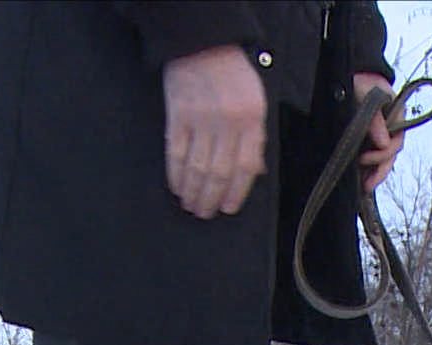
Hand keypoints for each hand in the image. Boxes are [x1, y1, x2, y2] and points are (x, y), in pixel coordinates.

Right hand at [162, 45, 267, 218]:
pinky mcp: (177, 116)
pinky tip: (176, 186)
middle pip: (219, 172)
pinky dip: (175, 174)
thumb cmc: (232, 74)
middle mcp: (227, 122)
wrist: (203, 44)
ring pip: (196, 167)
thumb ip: (255, 137)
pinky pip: (175, 153)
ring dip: (193, 191)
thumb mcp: (256, 102)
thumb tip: (253, 171)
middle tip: (206, 213)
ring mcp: (200, 120)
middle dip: (211, 198)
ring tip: (191, 205)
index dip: (236, 192)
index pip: (245, 167)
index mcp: (251, 120)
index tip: (228, 207)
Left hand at [353, 72, 403, 192]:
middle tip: (366, 183)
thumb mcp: (364, 92)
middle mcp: (393, 124)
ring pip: (385, 157)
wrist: (350, 71)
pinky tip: (362, 178)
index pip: (396, 141)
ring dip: (376, 173)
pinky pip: (375, 155)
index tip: (364, 158)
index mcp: (397, 113)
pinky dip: (370, 167)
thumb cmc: (358, 78)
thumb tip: (383, 143)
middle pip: (392, 153)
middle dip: (380, 169)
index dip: (382, 154)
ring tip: (365, 186)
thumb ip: (374, 119)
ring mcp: (383, 131)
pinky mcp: (371, 136)